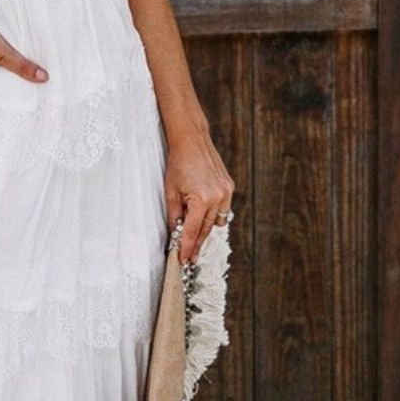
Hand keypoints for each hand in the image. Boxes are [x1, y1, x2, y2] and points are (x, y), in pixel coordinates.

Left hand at [164, 126, 235, 263]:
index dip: (187, 248)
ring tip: (193, 241)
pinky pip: (222, 210)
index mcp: (202, 199)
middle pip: (206, 230)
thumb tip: (176, 234)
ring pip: (215, 222)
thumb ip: (174, 216)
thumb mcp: (170, 192)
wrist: (192, 140)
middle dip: (196, 244)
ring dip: (204, 231)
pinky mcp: (229, 187)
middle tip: (188, 257)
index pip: (193, 231)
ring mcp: (226, 192)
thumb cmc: (178, 163)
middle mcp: (218, 197)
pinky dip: (212, 216)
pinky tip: (202, 219)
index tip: (183, 260)